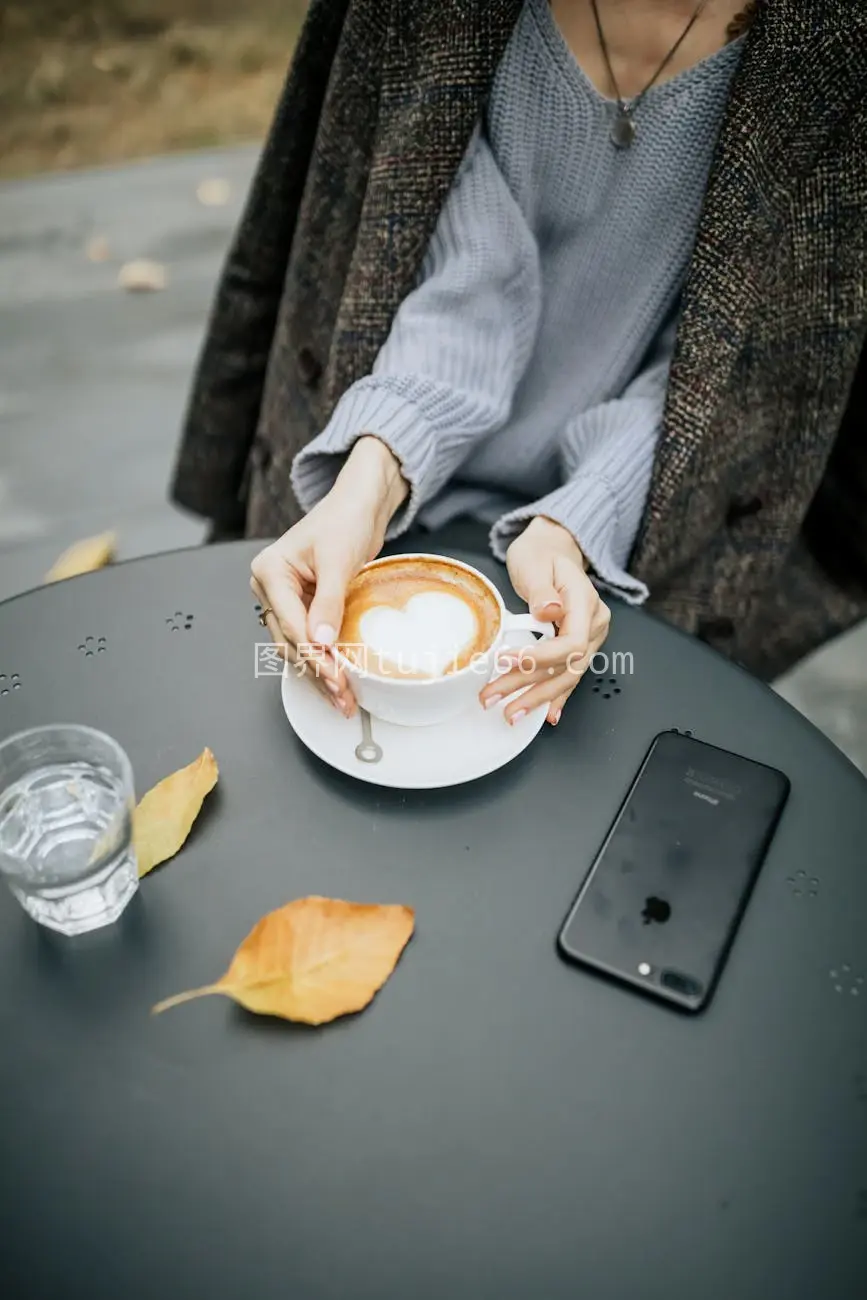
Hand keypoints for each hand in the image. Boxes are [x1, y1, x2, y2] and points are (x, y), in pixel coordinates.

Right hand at [250, 437, 407, 716]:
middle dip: (316, 670)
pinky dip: (323, 659)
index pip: (289, 622)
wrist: (360, 505)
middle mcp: (272, 587)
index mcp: (270, 572)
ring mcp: (287, 599)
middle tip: (341, 695)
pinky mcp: (304, 606)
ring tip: (342, 697)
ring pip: (296, 646)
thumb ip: (329, 601)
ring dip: (318, 672)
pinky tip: (338, 679)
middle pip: (289, 641)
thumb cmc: (345, 519)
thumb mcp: (338, 560)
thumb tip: (321, 640)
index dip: (313, 653)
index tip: (335, 676)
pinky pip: (309, 639)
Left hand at [479, 516, 610, 725]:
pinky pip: (568, 675)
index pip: (570, 643)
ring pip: (566, 676)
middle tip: (494, 697)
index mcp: (586, 603)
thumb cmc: (542, 554)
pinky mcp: (577, 645)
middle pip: (566, 666)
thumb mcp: (535, 563)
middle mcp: (593, 624)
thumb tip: (549, 610)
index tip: (505, 660)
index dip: (538, 658)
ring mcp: (589, 637)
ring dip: (536, 698)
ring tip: (510, 712)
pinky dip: (554, 696)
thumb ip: (542, 590)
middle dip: (529, 687)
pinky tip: (545, 714)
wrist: (553, 549)